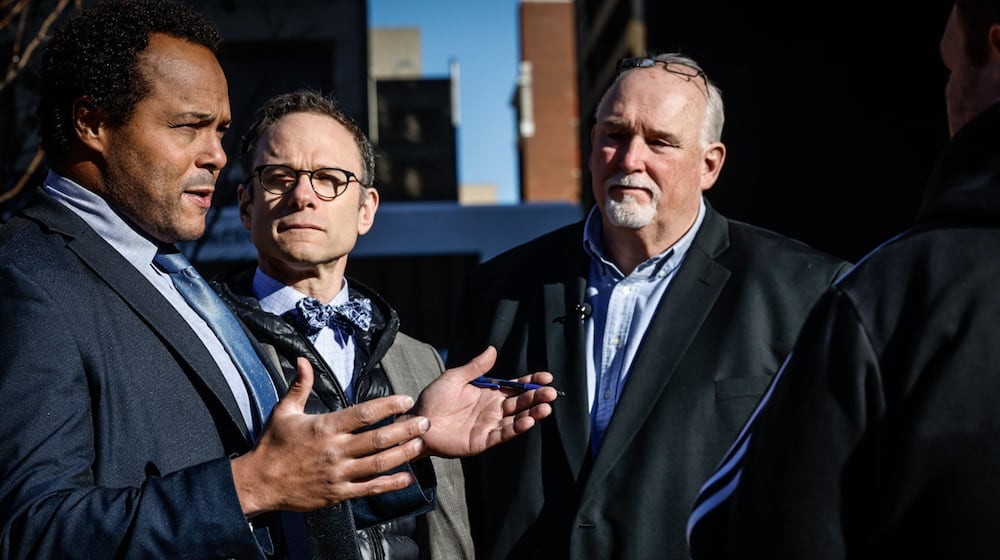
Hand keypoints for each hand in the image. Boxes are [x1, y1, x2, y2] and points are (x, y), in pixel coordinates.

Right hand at [231, 358, 429, 516]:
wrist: (259, 483)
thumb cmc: (272, 445)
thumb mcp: (284, 411)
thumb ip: (300, 385)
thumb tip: (304, 360)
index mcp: (325, 427)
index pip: (364, 413)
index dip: (389, 405)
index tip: (406, 400)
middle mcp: (335, 450)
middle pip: (379, 438)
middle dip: (406, 429)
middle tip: (426, 422)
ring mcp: (339, 474)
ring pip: (379, 463)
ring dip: (404, 454)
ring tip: (422, 444)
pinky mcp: (338, 493)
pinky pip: (370, 488)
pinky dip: (391, 484)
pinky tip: (408, 478)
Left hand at [411, 346, 557, 457]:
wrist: (418, 422)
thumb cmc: (433, 399)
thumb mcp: (455, 377)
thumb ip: (475, 367)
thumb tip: (493, 350)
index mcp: (489, 393)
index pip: (515, 387)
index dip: (531, 383)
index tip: (546, 377)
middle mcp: (493, 409)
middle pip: (520, 403)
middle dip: (536, 398)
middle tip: (550, 393)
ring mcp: (489, 425)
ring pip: (516, 419)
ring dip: (532, 414)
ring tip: (545, 408)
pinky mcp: (483, 440)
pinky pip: (503, 434)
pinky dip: (516, 429)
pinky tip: (527, 421)